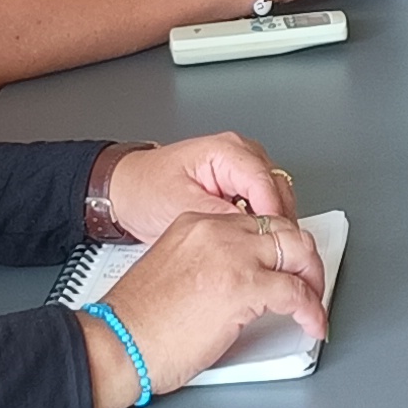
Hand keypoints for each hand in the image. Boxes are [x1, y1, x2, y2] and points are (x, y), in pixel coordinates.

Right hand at [92, 211, 325, 407]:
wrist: (117, 343)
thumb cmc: (136, 323)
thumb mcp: (174, 274)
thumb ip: (209, 267)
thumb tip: (239, 285)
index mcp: (197, 225)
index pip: (256, 223)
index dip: (279, 247)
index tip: (287, 267)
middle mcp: (217, 233)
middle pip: (284, 230)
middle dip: (304, 258)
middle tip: (309, 283)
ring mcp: (234, 257)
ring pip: (298, 252)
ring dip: (313, 279)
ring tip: (313, 304)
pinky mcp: (245, 288)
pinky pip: (297, 294)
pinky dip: (312, 310)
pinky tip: (312, 324)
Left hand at [102, 131, 294, 238]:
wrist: (127, 192)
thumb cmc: (145, 190)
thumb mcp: (178, 205)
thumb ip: (218, 215)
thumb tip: (250, 231)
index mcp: (226, 151)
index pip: (265, 184)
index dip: (274, 218)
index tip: (276, 246)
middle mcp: (241, 155)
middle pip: (279, 190)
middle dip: (280, 224)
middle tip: (277, 256)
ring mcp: (243, 170)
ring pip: (278, 199)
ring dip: (276, 226)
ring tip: (268, 254)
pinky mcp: (240, 187)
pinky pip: (266, 206)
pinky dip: (266, 226)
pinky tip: (257, 246)